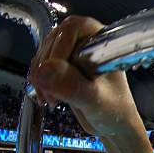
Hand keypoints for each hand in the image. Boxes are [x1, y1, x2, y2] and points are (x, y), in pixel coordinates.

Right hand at [29, 15, 137, 137]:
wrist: (112, 124)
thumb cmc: (115, 111)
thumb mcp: (95, 101)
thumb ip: (73, 85)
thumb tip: (47, 69)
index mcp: (105, 44)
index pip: (75, 28)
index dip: (60, 47)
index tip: (54, 69)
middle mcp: (89, 43)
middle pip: (54, 39)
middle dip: (47, 66)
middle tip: (51, 92)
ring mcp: (74, 53)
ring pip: (44, 52)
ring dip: (40, 75)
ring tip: (51, 99)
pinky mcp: (63, 65)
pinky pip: (41, 64)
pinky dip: (39, 80)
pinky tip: (47, 96)